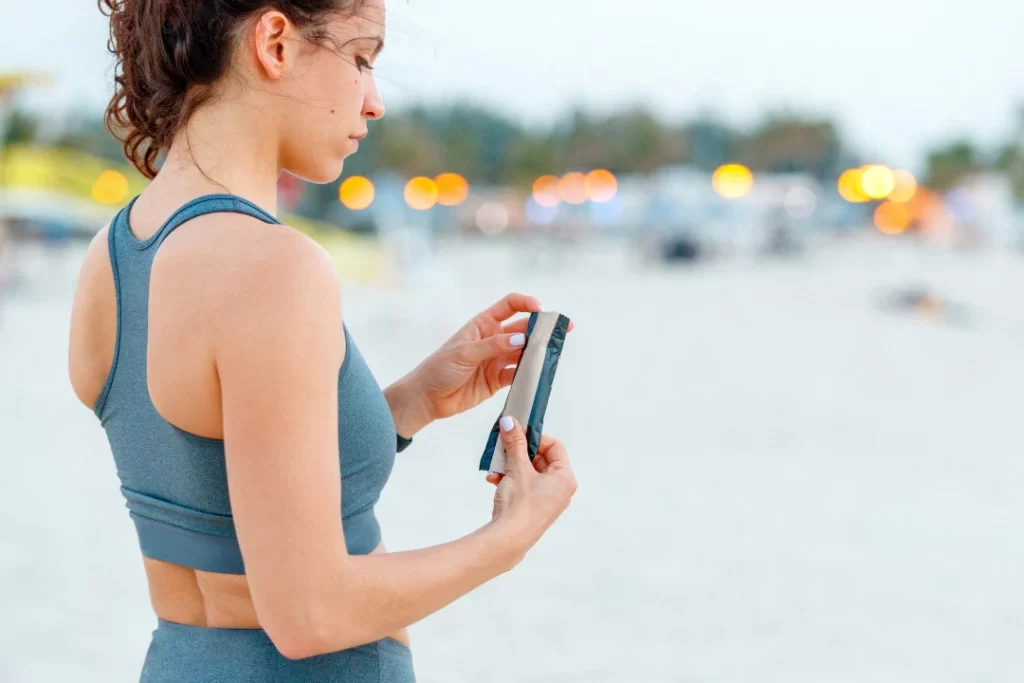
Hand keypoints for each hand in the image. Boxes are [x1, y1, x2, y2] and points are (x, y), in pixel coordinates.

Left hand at [407, 293, 572, 422]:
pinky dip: (529, 374)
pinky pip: (518, 374)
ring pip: (524, 352)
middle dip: (542, 329)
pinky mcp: (498, 380)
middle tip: (563, 331)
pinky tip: (539, 374)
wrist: (427, 397)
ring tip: (554, 354)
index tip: (541, 309)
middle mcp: (493, 339)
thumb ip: (493, 345)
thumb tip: (521, 339)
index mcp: (483, 324)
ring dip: (538, 352)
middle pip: (522, 329)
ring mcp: (496, 360)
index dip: (526, 304)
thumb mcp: (465, 352)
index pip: (509, 306)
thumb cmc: (439, 368)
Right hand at [488, 417, 576, 560]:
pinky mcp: (533, 508)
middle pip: (540, 459)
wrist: (508, 539)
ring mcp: (547, 500)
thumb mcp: (517, 468)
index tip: (518, 434)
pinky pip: (523, 485)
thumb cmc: (520, 505)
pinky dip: (509, 480)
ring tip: (495, 466)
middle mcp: (560, 489)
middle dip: (518, 453)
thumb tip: (510, 422)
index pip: (554, 447)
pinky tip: (493, 480)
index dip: (535, 438)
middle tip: (503, 447)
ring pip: (529, 472)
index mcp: (565, 478)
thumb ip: (514, 443)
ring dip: (510, 466)